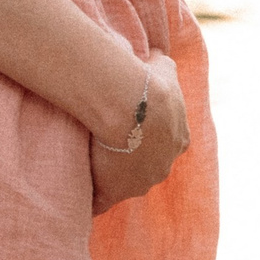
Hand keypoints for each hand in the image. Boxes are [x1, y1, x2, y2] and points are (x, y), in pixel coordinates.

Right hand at [91, 49, 186, 212]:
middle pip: (147, 168)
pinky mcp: (114, 193)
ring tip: (89, 168)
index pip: (165, 144)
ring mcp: (140, 184)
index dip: (149, 137)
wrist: (132, 107)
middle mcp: (163, 167)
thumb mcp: (164, 67)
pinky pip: (100, 202)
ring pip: (125, 186)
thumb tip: (157, 57)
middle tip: (109, 147)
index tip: (131, 128)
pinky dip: (91, 200)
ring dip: (110, 178)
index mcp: (178, 139)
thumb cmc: (148, 84)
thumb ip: (163, 66)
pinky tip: (80, 195)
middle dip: (132, 160)